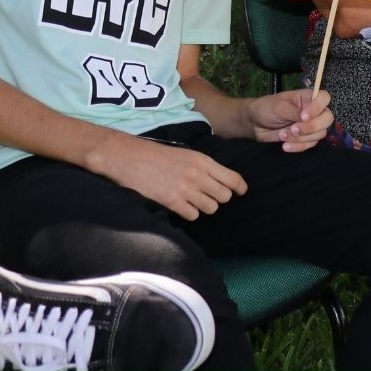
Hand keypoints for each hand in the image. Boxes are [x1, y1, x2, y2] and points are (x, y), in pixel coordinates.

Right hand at [99, 134, 245, 221]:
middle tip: (208, 196)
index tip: (241, 193)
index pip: (232, 178)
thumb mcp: (186, 154)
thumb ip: (204, 167)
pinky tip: (181, 206)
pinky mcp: (171, 201)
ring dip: (203, 207)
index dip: (240, 188)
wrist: (130, 157)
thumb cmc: (158, 156)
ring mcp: (185, 188)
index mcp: (202, 160)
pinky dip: (189, 213)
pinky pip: (193, 216)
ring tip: (192, 200)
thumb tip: (222, 182)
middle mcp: (197, 174)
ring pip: (210, 208)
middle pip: (224, 196)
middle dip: (219, 198)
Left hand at [247, 89, 333, 151]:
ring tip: (282, 135)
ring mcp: (310, 125)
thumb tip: (305, 119)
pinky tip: (285, 146)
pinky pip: (310, 145)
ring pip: (319, 134)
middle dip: (311, 127)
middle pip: (327, 119)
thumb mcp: (279, 107)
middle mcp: (313, 111)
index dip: (318, 107)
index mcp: (307, 97)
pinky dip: (298, 146)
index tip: (303, 116)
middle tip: (293, 129)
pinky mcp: (305, 138)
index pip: (324, 98)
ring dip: (301, 138)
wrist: (255, 124)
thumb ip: (294, 112)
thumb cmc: (267, 108)